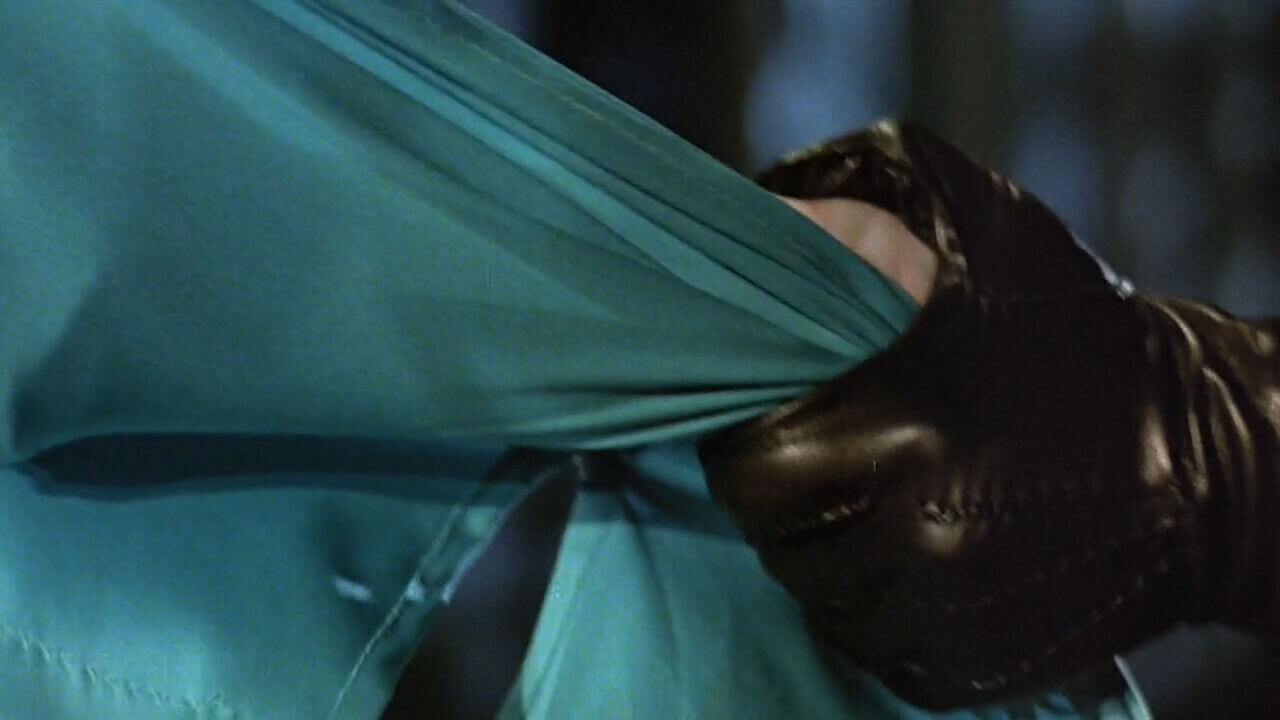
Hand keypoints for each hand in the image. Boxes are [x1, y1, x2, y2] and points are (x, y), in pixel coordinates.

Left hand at [699, 122, 1279, 708]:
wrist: (1195, 458)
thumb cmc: (1072, 331)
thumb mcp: (976, 232)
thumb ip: (856, 211)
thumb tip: (763, 218)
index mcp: (902, 430)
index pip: (753, 468)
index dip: (749, 442)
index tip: (770, 418)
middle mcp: (919, 535)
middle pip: (779, 536)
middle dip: (783, 496)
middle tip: (818, 458)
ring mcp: (946, 611)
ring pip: (819, 595)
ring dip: (826, 550)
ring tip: (867, 500)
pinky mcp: (970, 662)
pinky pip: (872, 644)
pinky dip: (872, 603)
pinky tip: (904, 551)